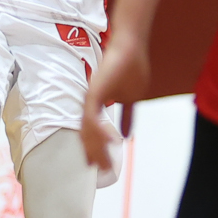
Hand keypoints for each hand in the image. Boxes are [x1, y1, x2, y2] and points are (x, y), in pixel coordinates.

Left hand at [81, 33, 151, 173]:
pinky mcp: (95, 92)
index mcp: (97, 105)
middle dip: (94, 154)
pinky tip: (108, 142)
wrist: (129, 45)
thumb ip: (126, 116)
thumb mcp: (131, 98)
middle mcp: (90, 103)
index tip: (98, 165)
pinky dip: (98, 131)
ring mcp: (91, 97)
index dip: (95, 149)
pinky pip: (93, 116)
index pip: (92, 132)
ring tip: (102, 164)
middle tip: (99, 171)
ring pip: (87, 129)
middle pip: (87, 134)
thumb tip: (127, 135)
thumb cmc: (129, 67)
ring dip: (95, 148)